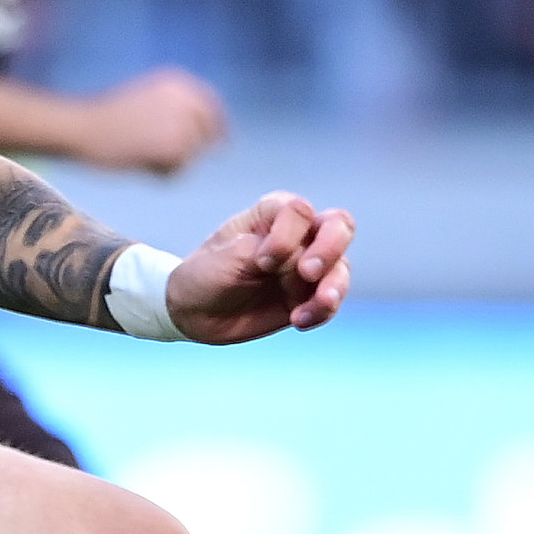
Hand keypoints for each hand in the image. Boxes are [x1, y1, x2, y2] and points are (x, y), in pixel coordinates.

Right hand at [76, 67, 228, 174]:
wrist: (80, 126)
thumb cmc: (104, 117)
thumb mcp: (145, 97)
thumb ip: (174, 108)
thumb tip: (204, 132)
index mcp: (178, 81)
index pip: (211, 106)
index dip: (215, 127)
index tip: (217, 144)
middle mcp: (186, 98)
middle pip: (208, 134)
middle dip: (193, 148)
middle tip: (166, 157)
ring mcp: (182, 123)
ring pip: (192, 155)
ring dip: (172, 162)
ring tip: (139, 155)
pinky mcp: (174, 146)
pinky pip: (178, 170)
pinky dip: (161, 173)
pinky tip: (137, 162)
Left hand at [168, 192, 352, 342]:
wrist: (192, 313)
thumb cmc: (205, 274)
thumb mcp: (227, 258)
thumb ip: (264, 250)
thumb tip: (300, 258)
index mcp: (272, 213)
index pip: (298, 211)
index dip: (287, 236)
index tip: (262, 261)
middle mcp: (297, 235)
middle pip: (339, 226)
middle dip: (330, 248)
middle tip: (308, 272)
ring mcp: (306, 266)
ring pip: (341, 268)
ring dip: (332, 287)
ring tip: (309, 309)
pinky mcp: (308, 297)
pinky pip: (330, 302)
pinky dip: (321, 312)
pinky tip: (298, 321)